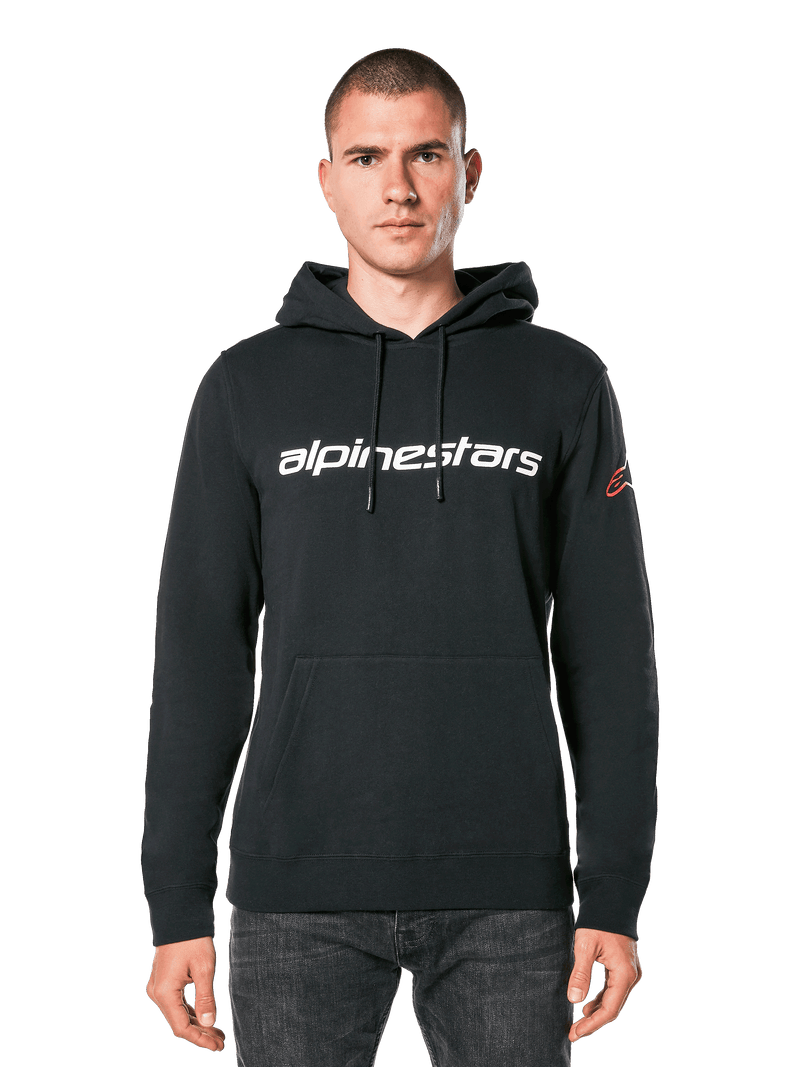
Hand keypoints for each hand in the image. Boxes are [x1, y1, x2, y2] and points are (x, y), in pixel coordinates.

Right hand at [146, 936, 225, 1051]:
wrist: (180, 916)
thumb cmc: (193, 940)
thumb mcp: (204, 969)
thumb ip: (206, 998)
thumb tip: (209, 1023)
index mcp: (164, 993)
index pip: (182, 1028)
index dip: (200, 1039)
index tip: (218, 1045)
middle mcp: (157, 993)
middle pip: (179, 1023)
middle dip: (201, 1034)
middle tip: (221, 1041)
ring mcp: (158, 987)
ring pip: (178, 1014)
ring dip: (197, 1023)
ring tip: (217, 1032)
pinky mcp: (163, 981)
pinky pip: (176, 1003)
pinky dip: (191, 1011)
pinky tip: (205, 1017)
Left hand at [567, 927, 642, 1041]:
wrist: (612, 901)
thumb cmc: (598, 922)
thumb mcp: (585, 947)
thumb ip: (580, 974)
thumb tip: (574, 1000)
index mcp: (624, 975)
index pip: (609, 1010)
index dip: (592, 1024)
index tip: (576, 1033)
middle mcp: (631, 977)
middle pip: (613, 1008)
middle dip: (593, 1022)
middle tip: (574, 1032)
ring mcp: (630, 972)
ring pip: (614, 1000)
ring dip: (597, 1011)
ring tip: (578, 1022)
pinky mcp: (624, 967)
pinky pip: (614, 990)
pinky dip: (601, 999)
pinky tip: (588, 1005)